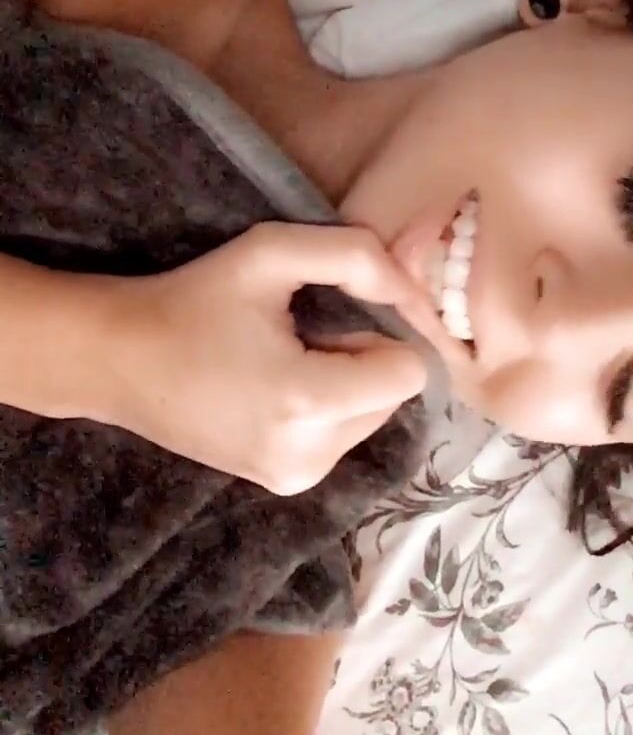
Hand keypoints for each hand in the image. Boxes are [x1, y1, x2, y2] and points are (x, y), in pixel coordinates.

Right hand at [104, 223, 427, 492]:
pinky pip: (341, 435)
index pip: (409, 372)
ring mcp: (295, 478)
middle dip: (362, 357)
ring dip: (345, 382)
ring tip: (282, 359)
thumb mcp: (270, 251)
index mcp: (308, 402)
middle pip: (392, 395)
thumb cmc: (195, 299)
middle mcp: (310, 456)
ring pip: (371, 416)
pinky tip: (273, 387)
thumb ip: (354, 257)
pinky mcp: (284, 483)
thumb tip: (410, 289)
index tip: (340, 311)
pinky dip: (326, 407)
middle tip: (300, 333)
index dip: (384, 330)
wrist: (121, 360)